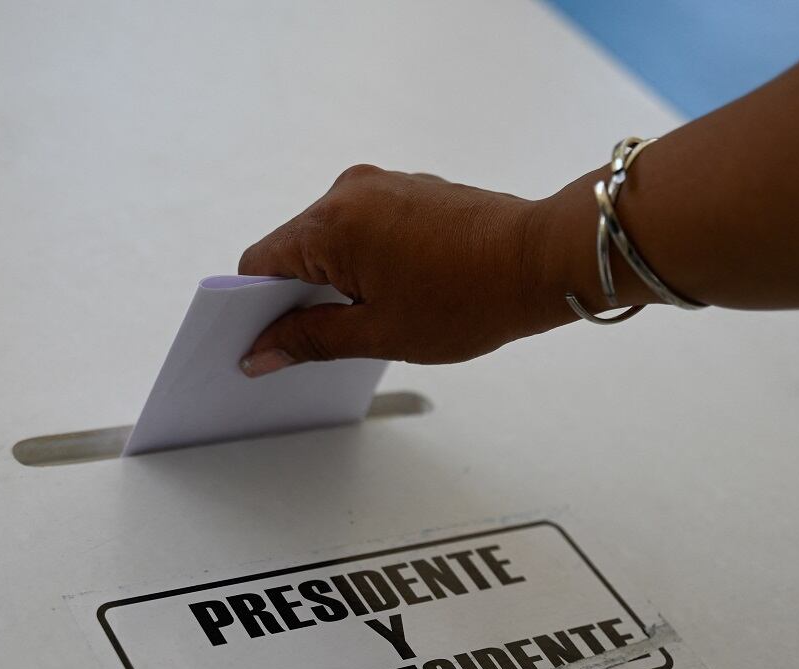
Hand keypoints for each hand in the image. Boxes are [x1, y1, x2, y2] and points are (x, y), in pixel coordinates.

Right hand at [237, 164, 566, 376]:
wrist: (543, 260)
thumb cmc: (472, 297)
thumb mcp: (380, 333)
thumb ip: (311, 340)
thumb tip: (262, 353)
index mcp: (332, 224)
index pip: (259, 263)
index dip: (255, 309)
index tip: (264, 343)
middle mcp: (349, 191)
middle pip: (292, 248)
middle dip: (298, 294)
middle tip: (322, 340)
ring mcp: (382, 185)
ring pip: (329, 237)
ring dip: (334, 277)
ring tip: (370, 317)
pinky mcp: (408, 189)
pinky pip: (363, 224)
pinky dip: (363, 258)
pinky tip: (394, 292)